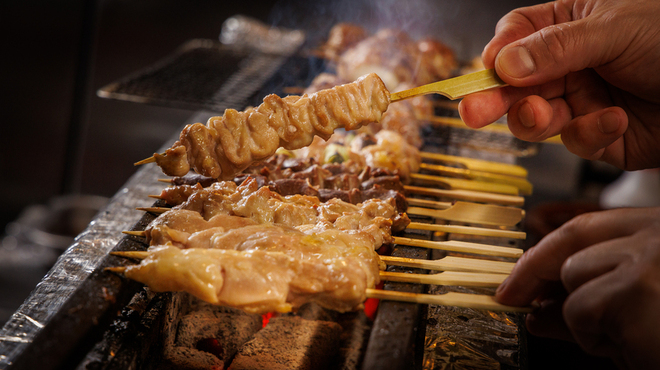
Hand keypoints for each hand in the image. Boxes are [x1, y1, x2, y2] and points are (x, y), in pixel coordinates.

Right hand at [459, 0, 659, 170]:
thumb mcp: (614, 30)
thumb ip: (556, 48)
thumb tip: (504, 63)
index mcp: (569, 26)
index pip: (516, 38)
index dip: (498, 55)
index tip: (490, 68)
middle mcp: (568, 66)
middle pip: (515, 84)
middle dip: (495, 99)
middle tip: (472, 112)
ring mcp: (580, 101)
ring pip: (536, 118)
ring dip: (537, 120)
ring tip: (546, 115)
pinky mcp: (597, 136)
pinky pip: (576, 141)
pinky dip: (590, 134)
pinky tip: (614, 119)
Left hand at [496, 207, 659, 368]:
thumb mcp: (633, 313)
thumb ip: (588, 304)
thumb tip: (535, 311)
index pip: (586, 227)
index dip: (544, 251)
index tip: (516, 274)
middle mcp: (657, 235)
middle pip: (571, 250)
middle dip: (538, 278)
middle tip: (510, 296)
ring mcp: (648, 260)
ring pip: (573, 283)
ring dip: (587, 320)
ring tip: (632, 337)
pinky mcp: (636, 293)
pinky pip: (580, 314)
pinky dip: (596, 340)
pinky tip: (639, 345)